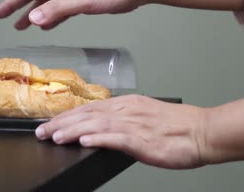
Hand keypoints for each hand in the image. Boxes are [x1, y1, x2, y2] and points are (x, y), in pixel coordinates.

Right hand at [0, 0, 150, 29]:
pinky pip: (58, 12)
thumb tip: (32, 18)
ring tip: (18, 26)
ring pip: (43, 4)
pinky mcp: (80, 3)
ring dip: (28, 14)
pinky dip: (48, 19)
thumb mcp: (81, 1)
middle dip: (12, 4)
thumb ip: (57, 10)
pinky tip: (45, 27)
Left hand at [35, 94, 206, 168]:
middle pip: (86, 114)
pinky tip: (83, 141)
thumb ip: (123, 118)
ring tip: (53, 136)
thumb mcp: (145, 115)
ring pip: (95, 124)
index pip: (89, 108)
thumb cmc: (177, 126)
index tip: (50, 122)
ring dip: (71, 130)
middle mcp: (126, 110)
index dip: (67, 115)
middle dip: (61, 123)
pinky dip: (97, 138)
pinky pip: (116, 137)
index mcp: (126, 104)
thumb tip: (101, 125)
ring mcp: (133, 123)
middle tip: (41, 131)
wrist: (202, 131)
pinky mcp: (142, 139)